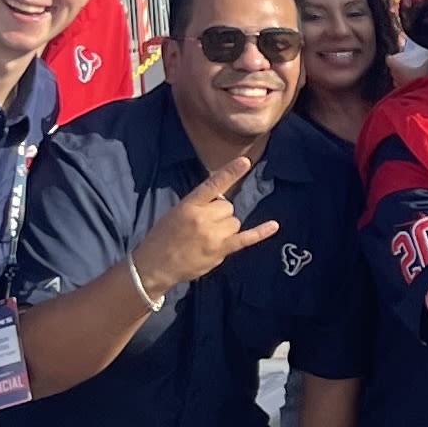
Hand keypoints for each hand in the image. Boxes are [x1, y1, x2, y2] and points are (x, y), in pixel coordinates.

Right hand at [129, 150, 281, 296]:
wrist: (153, 265)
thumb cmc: (163, 237)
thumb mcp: (175, 213)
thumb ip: (198, 205)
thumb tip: (221, 203)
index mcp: (189, 205)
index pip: (212, 184)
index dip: (230, 172)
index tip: (245, 161)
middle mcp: (202, 217)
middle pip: (228, 207)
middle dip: (220, 215)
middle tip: (203, 227)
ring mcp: (212, 235)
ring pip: (235, 222)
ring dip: (226, 229)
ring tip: (207, 239)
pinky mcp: (220, 250)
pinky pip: (245, 239)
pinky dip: (260, 232)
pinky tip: (274, 225)